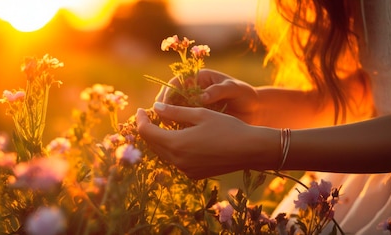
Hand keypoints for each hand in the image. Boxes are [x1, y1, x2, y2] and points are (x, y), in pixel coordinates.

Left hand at [135, 103, 277, 178]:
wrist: (250, 150)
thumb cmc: (227, 127)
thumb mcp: (200, 114)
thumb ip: (174, 112)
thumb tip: (155, 108)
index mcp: (176, 144)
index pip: (147, 133)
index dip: (141, 120)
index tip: (141, 109)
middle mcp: (178, 161)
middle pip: (153, 144)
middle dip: (148, 129)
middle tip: (149, 116)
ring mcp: (186, 170)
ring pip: (164, 153)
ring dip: (160, 139)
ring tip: (163, 124)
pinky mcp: (194, 174)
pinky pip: (176, 160)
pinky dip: (173, 148)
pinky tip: (179, 137)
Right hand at [155, 69, 259, 124]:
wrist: (255, 112)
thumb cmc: (245, 95)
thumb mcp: (234, 89)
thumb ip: (219, 90)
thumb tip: (201, 97)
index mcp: (199, 78)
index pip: (177, 82)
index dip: (168, 92)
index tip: (165, 104)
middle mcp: (192, 91)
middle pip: (170, 97)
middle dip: (163, 107)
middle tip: (159, 119)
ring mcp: (192, 106)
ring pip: (172, 111)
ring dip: (166, 119)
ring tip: (164, 129)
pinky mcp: (195, 119)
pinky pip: (181, 123)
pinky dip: (176, 129)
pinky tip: (174, 137)